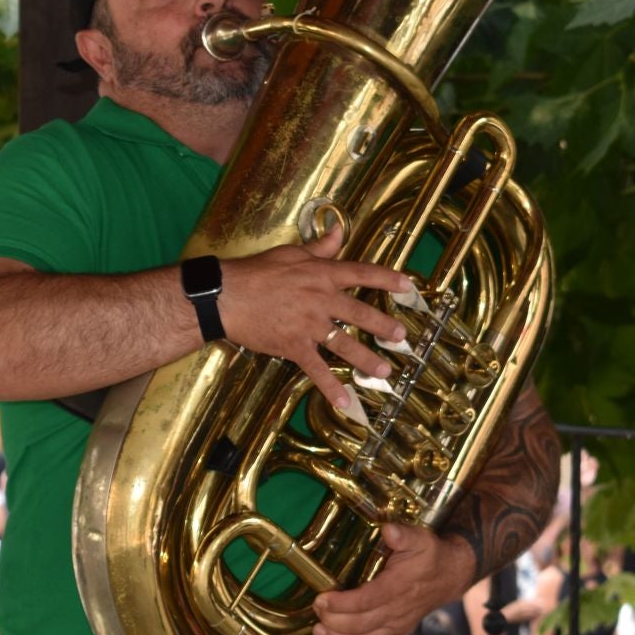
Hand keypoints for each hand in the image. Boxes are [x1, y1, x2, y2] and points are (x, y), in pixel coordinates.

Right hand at [218, 223, 412, 412]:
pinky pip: (316, 369)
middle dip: (383, 326)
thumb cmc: (256, 272)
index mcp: (322, 274)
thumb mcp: (291, 253)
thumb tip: (338, 232)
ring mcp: (308, 325)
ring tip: (384, 371)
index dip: (388, 279)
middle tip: (401, 339)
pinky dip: (331, 387)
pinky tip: (345, 402)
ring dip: (367, 359)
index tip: (409, 286)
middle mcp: (320, 299)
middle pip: (360, 313)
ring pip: (344, 344)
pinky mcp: (293, 346)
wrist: (226, 296)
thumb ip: (320, 247)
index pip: (362, 273)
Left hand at [312, 522, 475, 634]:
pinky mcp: (399, 632)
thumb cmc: (430, 556)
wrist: (450, 576)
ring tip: (319, 633)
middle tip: (316, 612)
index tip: (321, 599)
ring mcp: (398, 624)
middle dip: (335, 622)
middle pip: (361, 624)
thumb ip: (403, 535)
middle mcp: (397, 610)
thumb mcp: (420, 539)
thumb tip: (388, 530)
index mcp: (398, 586)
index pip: (366, 600)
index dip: (341, 604)